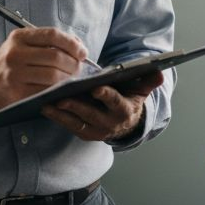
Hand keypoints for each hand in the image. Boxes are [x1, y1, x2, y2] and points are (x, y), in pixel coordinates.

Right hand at [0, 27, 85, 114]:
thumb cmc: (9, 63)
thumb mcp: (22, 45)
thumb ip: (46, 43)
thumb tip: (78, 46)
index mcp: (19, 37)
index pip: (52, 35)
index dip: (72, 43)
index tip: (82, 52)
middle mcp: (16, 53)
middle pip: (56, 57)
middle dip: (74, 64)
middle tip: (78, 69)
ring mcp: (15, 73)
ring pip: (53, 76)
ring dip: (68, 79)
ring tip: (71, 80)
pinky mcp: (17, 92)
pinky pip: (46, 91)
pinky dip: (58, 91)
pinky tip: (60, 90)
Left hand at [42, 70, 163, 141]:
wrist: (126, 122)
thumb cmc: (129, 98)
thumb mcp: (140, 89)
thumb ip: (148, 80)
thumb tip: (160, 71)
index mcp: (124, 110)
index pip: (115, 102)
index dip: (106, 95)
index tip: (96, 88)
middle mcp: (110, 123)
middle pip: (91, 114)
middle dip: (76, 107)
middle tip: (61, 98)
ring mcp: (96, 131)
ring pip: (77, 123)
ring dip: (61, 114)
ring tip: (46, 104)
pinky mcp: (84, 133)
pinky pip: (69, 126)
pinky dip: (57, 118)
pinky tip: (45, 108)